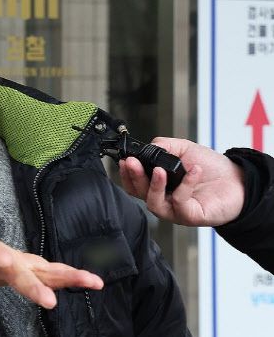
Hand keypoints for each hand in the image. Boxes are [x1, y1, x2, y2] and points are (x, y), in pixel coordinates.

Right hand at [0, 178, 102, 308]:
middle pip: (17, 276)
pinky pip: (49, 274)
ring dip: (65, 280)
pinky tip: (89, 280)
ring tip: (91, 281)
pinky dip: (68, 277)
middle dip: (33, 287)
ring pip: (41, 277)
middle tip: (49, 301)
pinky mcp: (25, 269)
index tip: (4, 261)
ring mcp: (15, 269)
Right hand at [119, 137, 245, 226]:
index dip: (126, 174)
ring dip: (154, 185)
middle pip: (139, 194)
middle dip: (134, 177)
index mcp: (158, 185)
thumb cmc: (210, 167)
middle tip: (133, 162)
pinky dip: (185, 185)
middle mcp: (163, 199)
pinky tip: (193, 170)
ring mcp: (175, 210)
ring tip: (160, 169)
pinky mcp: (190, 216)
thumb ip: (163, 146)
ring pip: (154, 203)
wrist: (236, 179)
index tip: (126, 160)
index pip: (134, 184)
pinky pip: (180, 202)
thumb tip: (146, 148)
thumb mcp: (183, 149)